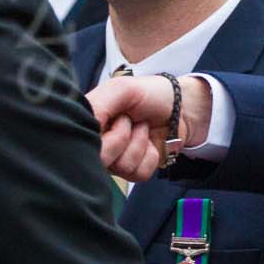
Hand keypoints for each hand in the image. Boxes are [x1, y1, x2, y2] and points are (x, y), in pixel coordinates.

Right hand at [87, 74, 212, 181]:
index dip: (102, 134)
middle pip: (101, 159)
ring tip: (142, 128)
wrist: (182, 107)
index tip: (117, 117)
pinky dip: (150, 156)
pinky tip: (150, 142)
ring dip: (139, 144)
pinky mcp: (133, 171)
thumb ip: (97, 105)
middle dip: (123, 137)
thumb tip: (85, 127)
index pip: (81, 143)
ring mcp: (114, 160)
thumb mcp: (120, 89)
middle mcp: (96, 145)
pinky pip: (138, 173)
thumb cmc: (150, 94)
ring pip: (121, 167)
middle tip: (130, 120)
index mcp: (88, 123)